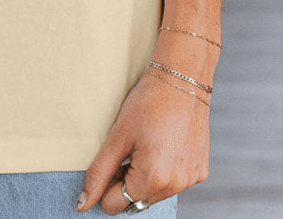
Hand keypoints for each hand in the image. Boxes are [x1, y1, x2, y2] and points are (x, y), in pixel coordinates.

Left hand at [75, 70, 209, 213]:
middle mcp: (175, 186)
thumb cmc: (147, 104)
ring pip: (155, 193)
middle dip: (127, 181)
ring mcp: (191, 179)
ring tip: (146, 144)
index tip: (112, 158)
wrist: (182, 78)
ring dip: (146, 178)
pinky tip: (163, 144)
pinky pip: (175, 182)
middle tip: (128, 148)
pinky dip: (165, 171)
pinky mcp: (200, 170)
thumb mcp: (117, 137)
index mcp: (153, 179)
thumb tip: (82, 205)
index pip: (116, 204)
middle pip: (137, 201)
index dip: (107, 184)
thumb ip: (99, 174)